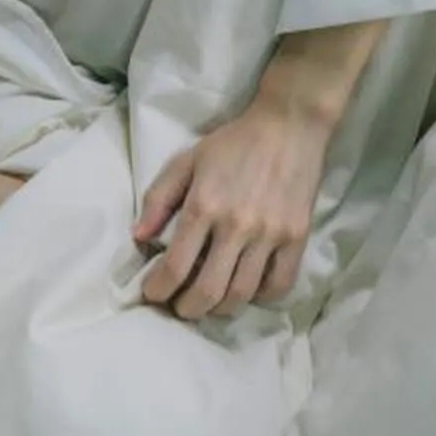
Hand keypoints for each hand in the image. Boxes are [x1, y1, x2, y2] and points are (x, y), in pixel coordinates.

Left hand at [132, 89, 332, 320]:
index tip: (153, 294)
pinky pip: (279, 285)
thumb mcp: (186, 160)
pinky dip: (260, 297)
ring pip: (241, 294)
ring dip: (219, 310)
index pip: (175, 267)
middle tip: (179, 308)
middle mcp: (236, 225)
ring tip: (209, 304)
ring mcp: (269, 234)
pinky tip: (247, 289)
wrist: (288, 126)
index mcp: (204, 206)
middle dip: (186, 309)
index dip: (158, 290)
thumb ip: (159, 198)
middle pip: (207, 291)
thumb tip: (138, 236)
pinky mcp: (297, 238)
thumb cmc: (233, 144)